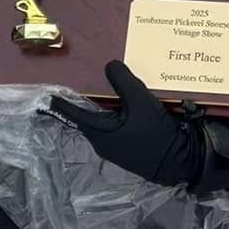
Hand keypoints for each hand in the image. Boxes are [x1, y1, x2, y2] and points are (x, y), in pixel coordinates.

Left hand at [47, 61, 208, 187]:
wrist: (179, 162)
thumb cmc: (156, 134)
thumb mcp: (140, 101)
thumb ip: (123, 81)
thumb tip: (109, 65)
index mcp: (99, 131)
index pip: (74, 113)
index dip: (62, 103)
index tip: (49, 95)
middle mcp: (102, 142)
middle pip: (90, 117)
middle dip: (86, 102)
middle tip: (84, 84)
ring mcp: (115, 148)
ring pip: (104, 122)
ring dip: (105, 108)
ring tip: (109, 92)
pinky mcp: (128, 149)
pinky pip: (117, 128)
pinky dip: (118, 115)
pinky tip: (128, 106)